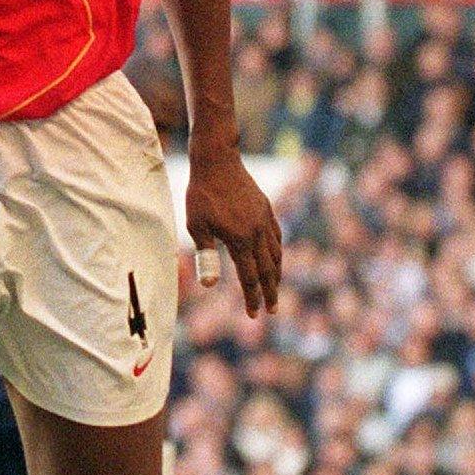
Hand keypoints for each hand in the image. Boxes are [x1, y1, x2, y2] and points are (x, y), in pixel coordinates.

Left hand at [185, 148, 281, 316]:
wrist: (217, 159)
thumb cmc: (201, 194)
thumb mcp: (197, 226)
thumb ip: (206, 256)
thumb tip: (210, 286)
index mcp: (240, 240)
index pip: (249, 278)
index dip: (253, 298)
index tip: (254, 314)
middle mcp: (257, 232)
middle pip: (268, 270)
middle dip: (270, 292)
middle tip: (272, 310)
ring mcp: (265, 219)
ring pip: (276, 253)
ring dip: (276, 274)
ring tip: (275, 287)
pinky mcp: (266, 208)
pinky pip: (277, 235)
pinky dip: (278, 251)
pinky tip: (275, 255)